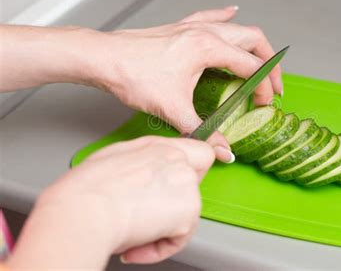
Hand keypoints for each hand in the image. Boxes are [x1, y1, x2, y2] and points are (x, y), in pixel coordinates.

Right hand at [7, 136, 214, 267]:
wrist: (84, 212)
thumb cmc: (86, 188)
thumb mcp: (116, 156)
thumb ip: (143, 158)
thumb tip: (147, 169)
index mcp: (161, 147)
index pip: (200, 152)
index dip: (192, 169)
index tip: (179, 184)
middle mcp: (179, 163)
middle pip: (193, 185)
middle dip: (173, 202)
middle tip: (146, 214)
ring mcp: (187, 187)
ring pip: (186, 213)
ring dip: (162, 229)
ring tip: (132, 235)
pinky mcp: (188, 214)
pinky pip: (180, 237)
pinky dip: (159, 249)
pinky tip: (136, 247)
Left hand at [91, 7, 281, 160]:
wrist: (103, 58)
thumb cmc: (132, 75)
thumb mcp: (172, 109)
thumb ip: (202, 131)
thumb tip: (222, 150)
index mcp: (208, 48)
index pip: (252, 67)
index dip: (264, 87)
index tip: (263, 104)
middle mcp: (205, 32)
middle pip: (254, 40)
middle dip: (270, 63)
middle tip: (273, 84)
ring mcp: (193, 26)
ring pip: (236, 27)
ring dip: (253, 44)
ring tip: (262, 60)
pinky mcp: (181, 28)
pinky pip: (211, 16)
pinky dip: (226, 16)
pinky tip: (231, 12)